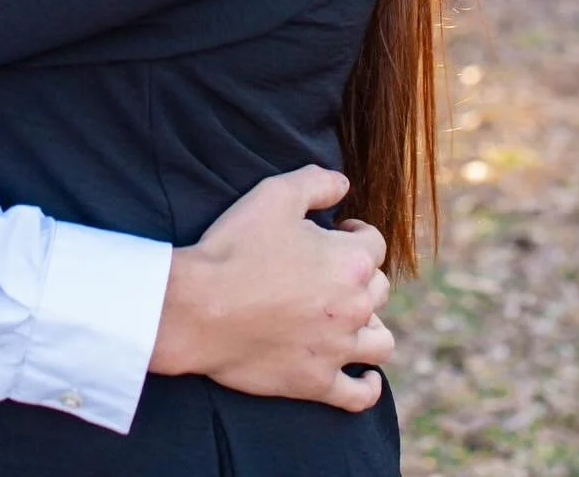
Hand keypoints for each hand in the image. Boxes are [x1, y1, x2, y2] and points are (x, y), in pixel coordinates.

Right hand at [150, 166, 392, 411]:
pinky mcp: (316, 383)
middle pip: (379, 289)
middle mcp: (354, 307)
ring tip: (349, 318)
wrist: (198, 307)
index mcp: (350, 262)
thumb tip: (344, 183)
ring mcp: (337, 349)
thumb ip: (317, 182)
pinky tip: (365, 376)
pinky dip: (367, 386)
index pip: (374, 243)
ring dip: (371, 326)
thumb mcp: (274, 194)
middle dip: (361, 275)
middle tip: (330, 271)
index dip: (355, 232)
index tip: (336, 231)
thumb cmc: (235, 247)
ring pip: (380, 342)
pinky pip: (359, 395)